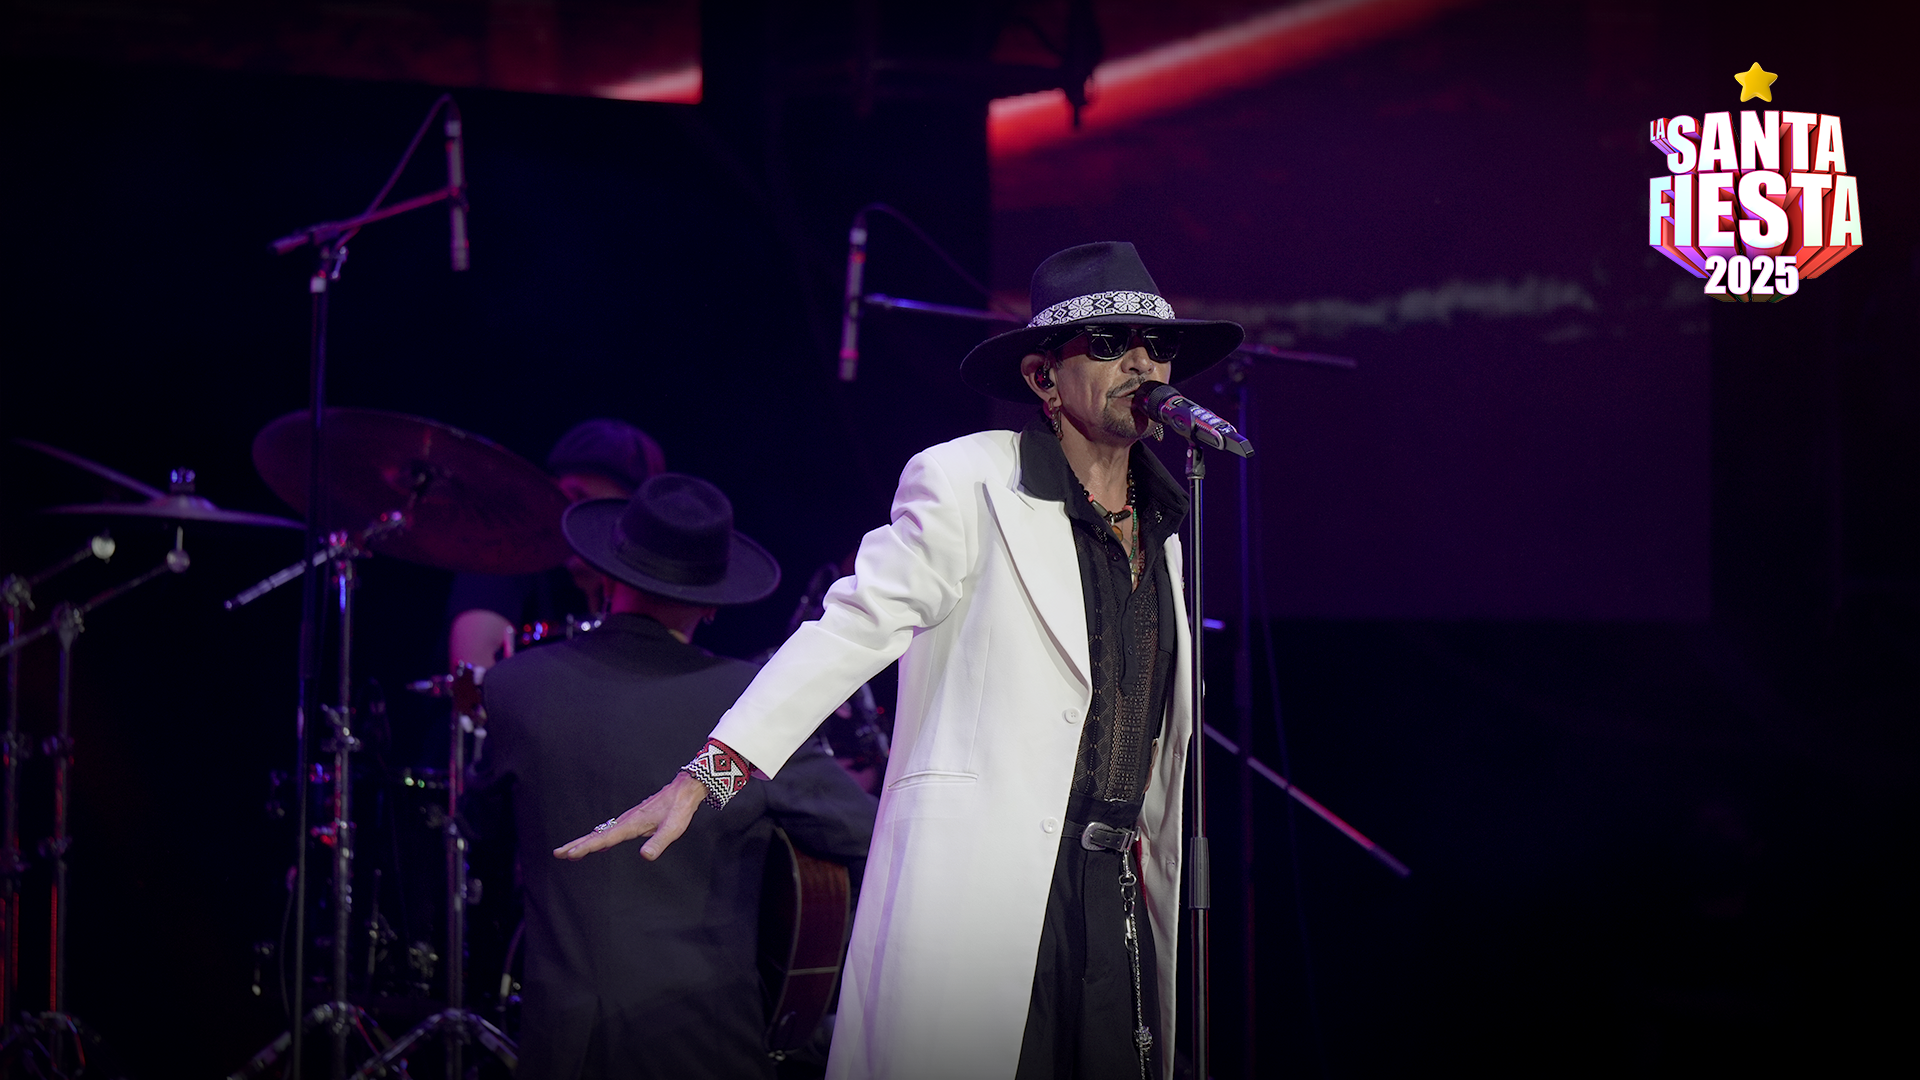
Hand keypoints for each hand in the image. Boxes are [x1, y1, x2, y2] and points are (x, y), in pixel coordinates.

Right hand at [553, 771, 707, 861]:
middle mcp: (626, 821)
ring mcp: (628, 819)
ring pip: (602, 832)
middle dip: (577, 844)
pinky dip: (599, 837)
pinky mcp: (633, 818)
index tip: (569, 853)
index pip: (604, 839)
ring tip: (571, 850)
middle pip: (597, 835)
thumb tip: (645, 856)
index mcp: (631, 825)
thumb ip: (659, 843)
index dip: (586, 847)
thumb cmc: (679, 810)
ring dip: (585, 841)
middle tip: (558, 853)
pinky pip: (610, 829)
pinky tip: (600, 844)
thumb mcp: (672, 829)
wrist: (684, 790)